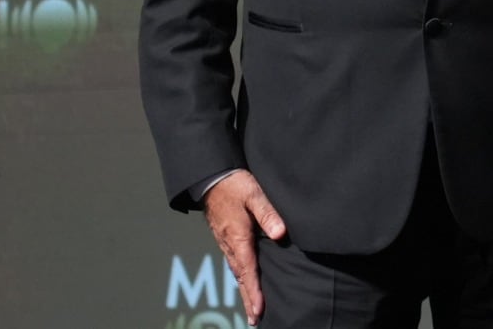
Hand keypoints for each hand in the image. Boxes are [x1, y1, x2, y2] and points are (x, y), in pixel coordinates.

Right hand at [203, 169, 287, 325]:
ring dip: (244, 290)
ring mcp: (226, 242)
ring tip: (251, 308)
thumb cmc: (235, 184)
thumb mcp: (255, 194)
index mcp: (238, 237)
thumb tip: (281, 234)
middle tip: (255, 319)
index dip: (254, 291)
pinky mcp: (225, 237)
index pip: (248, 270)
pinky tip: (244, 280)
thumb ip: (268, 213)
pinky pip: (233, 262)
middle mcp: (230, 244)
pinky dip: (239, 277)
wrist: (211, 178)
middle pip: (240, 277)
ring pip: (236, 272)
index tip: (259, 309)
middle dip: (248, 298)